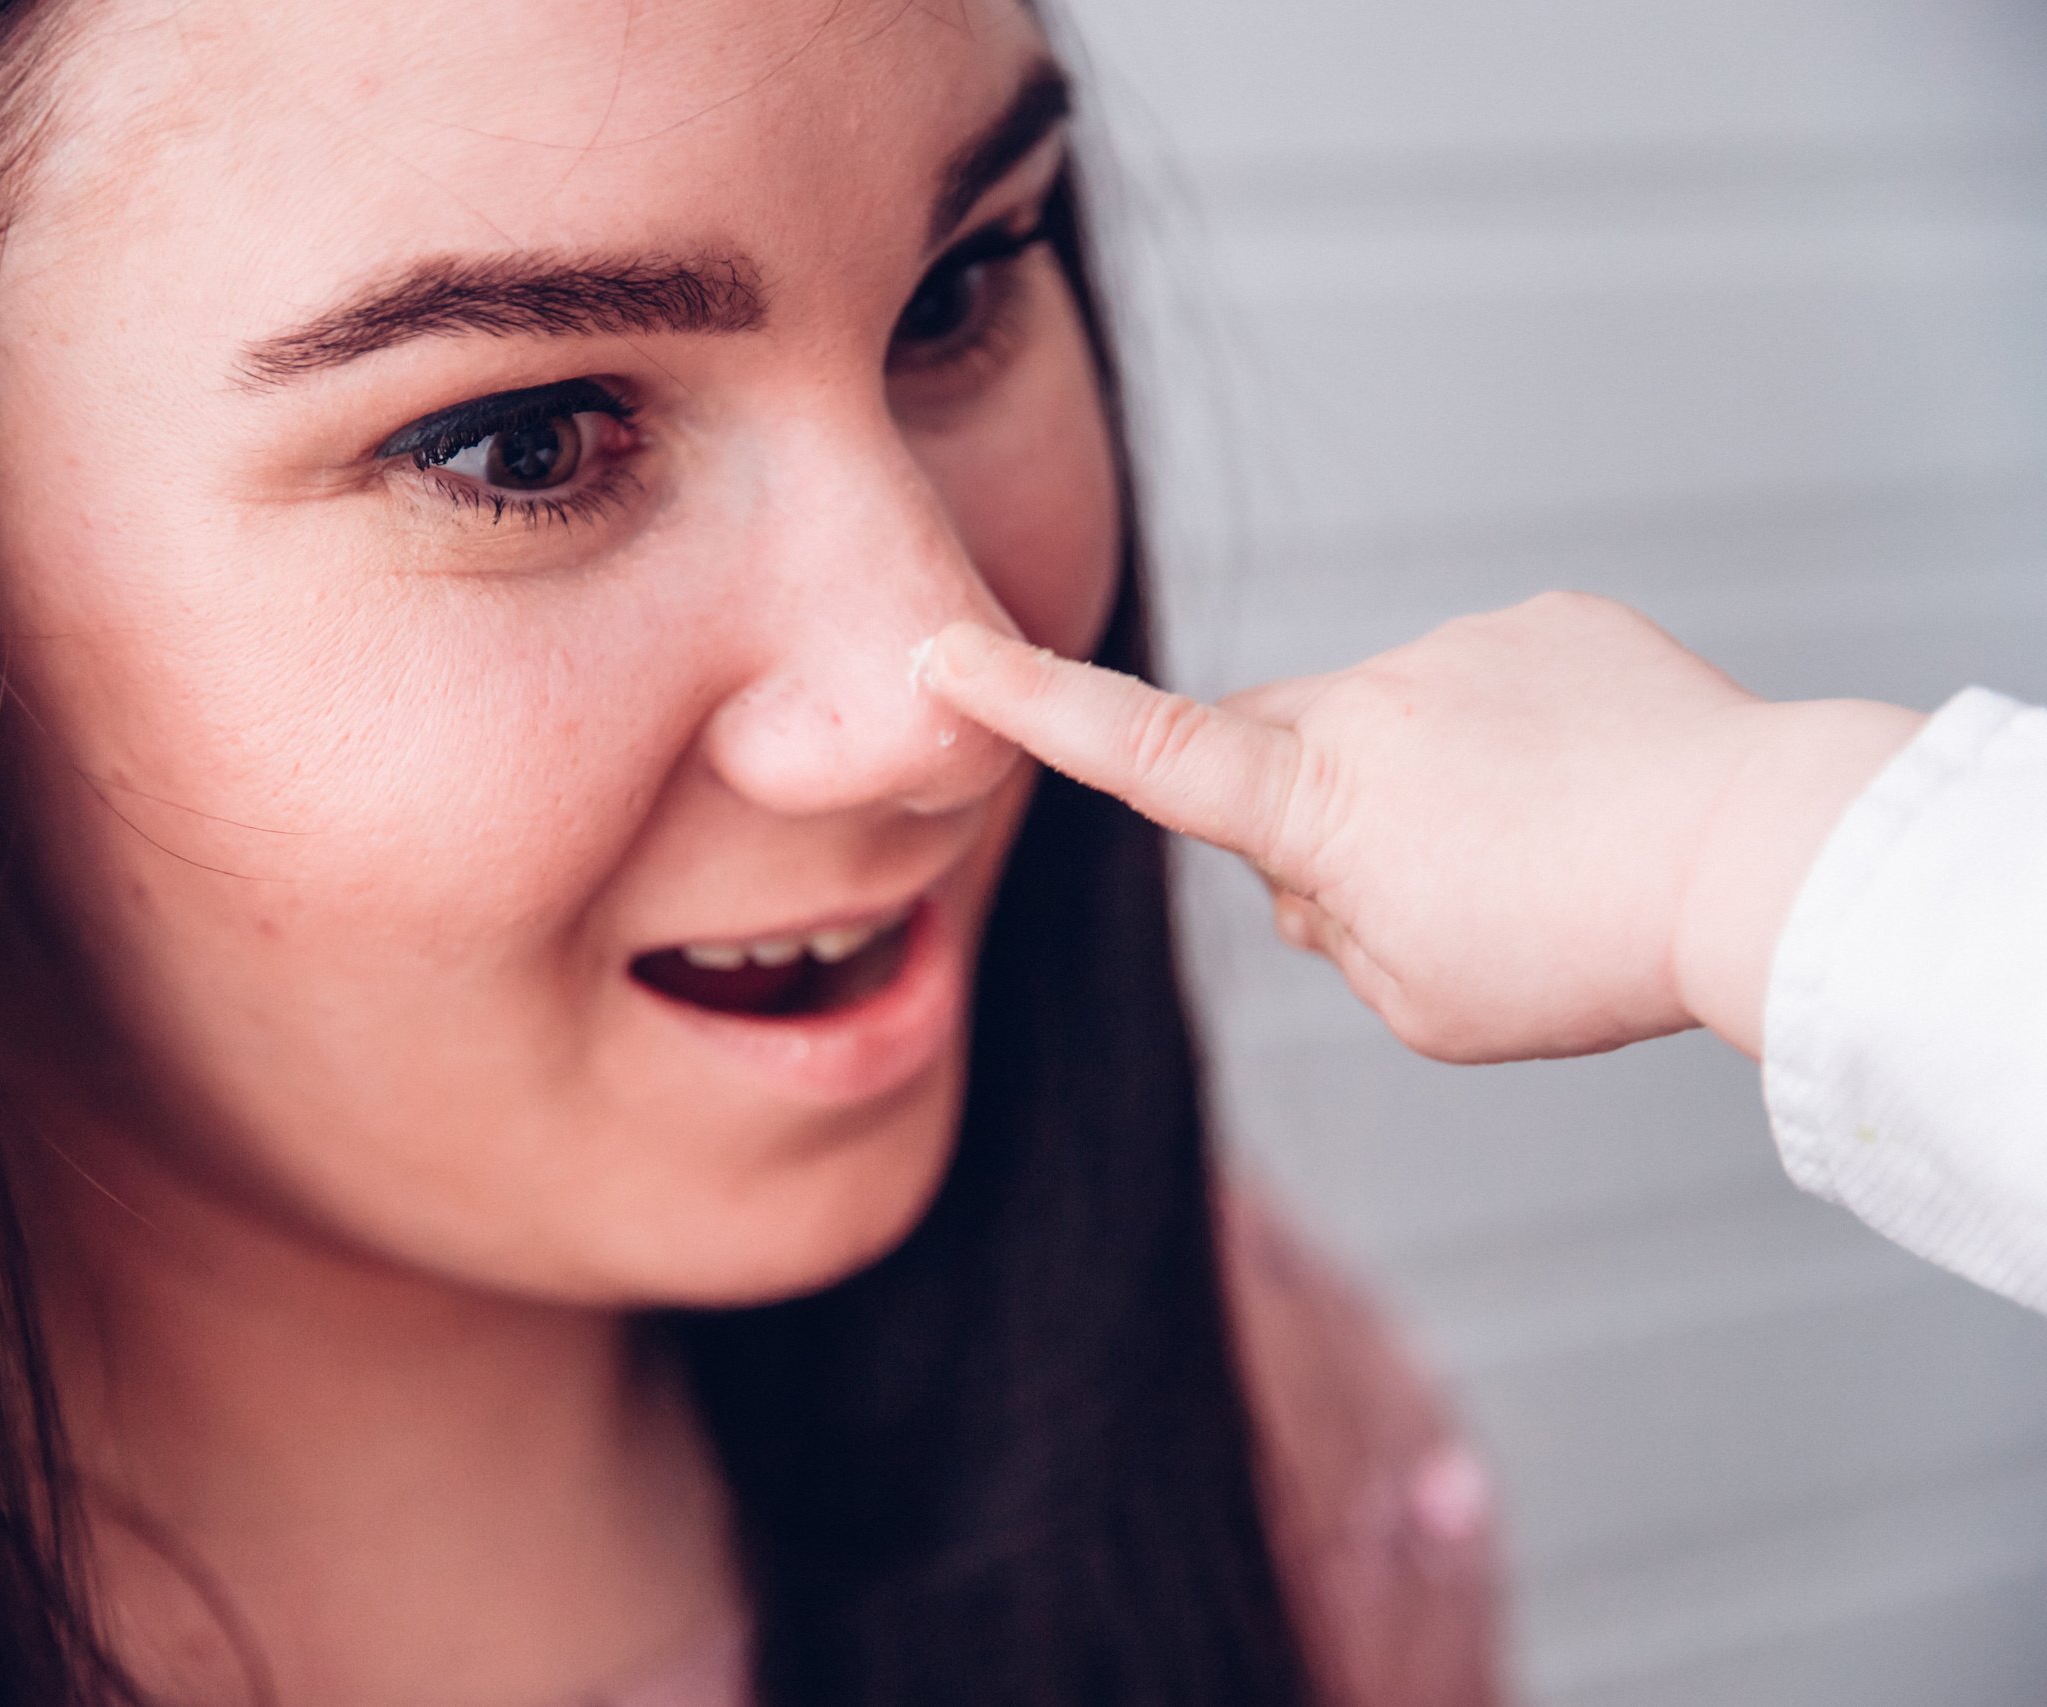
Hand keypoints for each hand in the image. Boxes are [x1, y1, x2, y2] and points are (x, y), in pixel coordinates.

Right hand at [919, 592, 1921, 1061]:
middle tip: (1423, 895)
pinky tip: (1590, 796)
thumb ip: (1334, 929)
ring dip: (1430, 782)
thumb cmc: (1579, 957)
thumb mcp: (1417, 1004)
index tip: (942, 648)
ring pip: (1389, 718)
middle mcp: (1366, 700)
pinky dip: (1515, 741)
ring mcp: (1458, 647)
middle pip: (1274, 747)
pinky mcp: (1546, 621)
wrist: (1762, 857)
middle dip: (1306, 810)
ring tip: (1541, 852)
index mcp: (1316, 804)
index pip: (1145, 753)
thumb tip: (1326, 857)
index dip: (1033, 706)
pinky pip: (1485, 681)